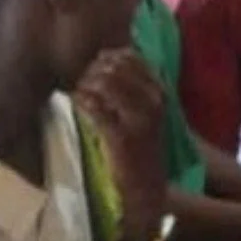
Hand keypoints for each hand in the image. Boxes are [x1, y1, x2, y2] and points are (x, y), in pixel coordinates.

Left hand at [73, 50, 166, 240]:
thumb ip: (131, 84)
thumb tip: (106, 55)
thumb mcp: (145, 111)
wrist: (146, 186)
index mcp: (160, 92)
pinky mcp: (122, 137)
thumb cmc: (140, 147)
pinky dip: (82, 102)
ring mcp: (140, 119)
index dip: (107, 59)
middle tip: (85, 85)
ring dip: (86, 86)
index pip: (131, 58)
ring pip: (104, 83)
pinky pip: (94, 107)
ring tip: (82, 96)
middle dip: (93, 71)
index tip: (97, 72)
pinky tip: (79, 106)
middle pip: (115, 67)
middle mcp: (154, 102)